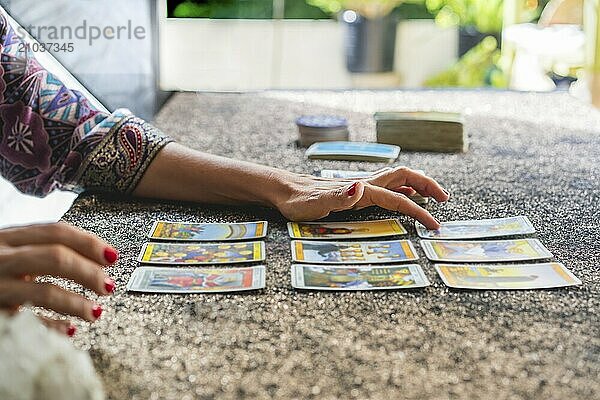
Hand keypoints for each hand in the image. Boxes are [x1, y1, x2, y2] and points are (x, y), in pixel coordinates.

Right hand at [0, 223, 117, 336]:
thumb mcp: (10, 250)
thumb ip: (41, 249)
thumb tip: (96, 257)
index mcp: (8, 237)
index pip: (56, 232)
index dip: (89, 243)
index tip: (111, 256)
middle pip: (55, 257)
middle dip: (88, 272)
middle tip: (108, 286)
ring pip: (43, 291)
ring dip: (76, 303)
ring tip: (94, 312)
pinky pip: (28, 322)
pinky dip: (52, 327)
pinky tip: (68, 330)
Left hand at [275, 167, 449, 228]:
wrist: (283, 190)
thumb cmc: (297, 201)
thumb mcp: (315, 203)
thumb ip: (339, 196)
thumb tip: (361, 187)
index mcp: (361, 190)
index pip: (398, 200)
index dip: (419, 212)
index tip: (434, 226)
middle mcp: (364, 184)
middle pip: (404, 177)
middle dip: (427, 185)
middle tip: (444, 200)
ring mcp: (360, 186)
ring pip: (396, 179)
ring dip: (417, 185)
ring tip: (432, 196)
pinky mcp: (353, 190)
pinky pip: (385, 186)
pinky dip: (401, 190)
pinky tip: (402, 197)